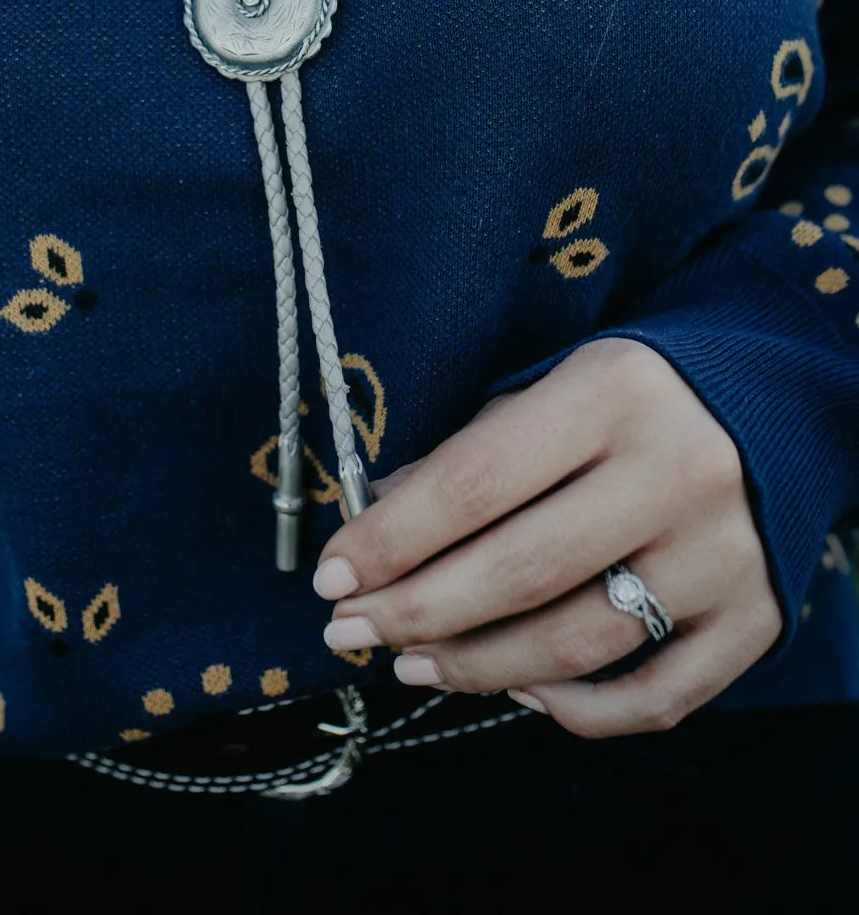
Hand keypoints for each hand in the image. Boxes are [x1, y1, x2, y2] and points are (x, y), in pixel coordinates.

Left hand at [313, 339, 781, 736]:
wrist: (769, 404)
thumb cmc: (630, 399)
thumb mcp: (548, 388)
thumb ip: (467, 455)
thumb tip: (373, 525)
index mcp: (613, 395)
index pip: (475, 482)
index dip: (390, 539)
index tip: (330, 576)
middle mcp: (677, 472)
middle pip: (518, 571)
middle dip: (414, 611)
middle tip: (349, 632)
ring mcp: (722, 554)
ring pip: (574, 644)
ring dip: (475, 667)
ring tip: (411, 662)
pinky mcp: (755, 619)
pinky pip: (653, 698)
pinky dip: (573, 711)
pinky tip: (515, 689)